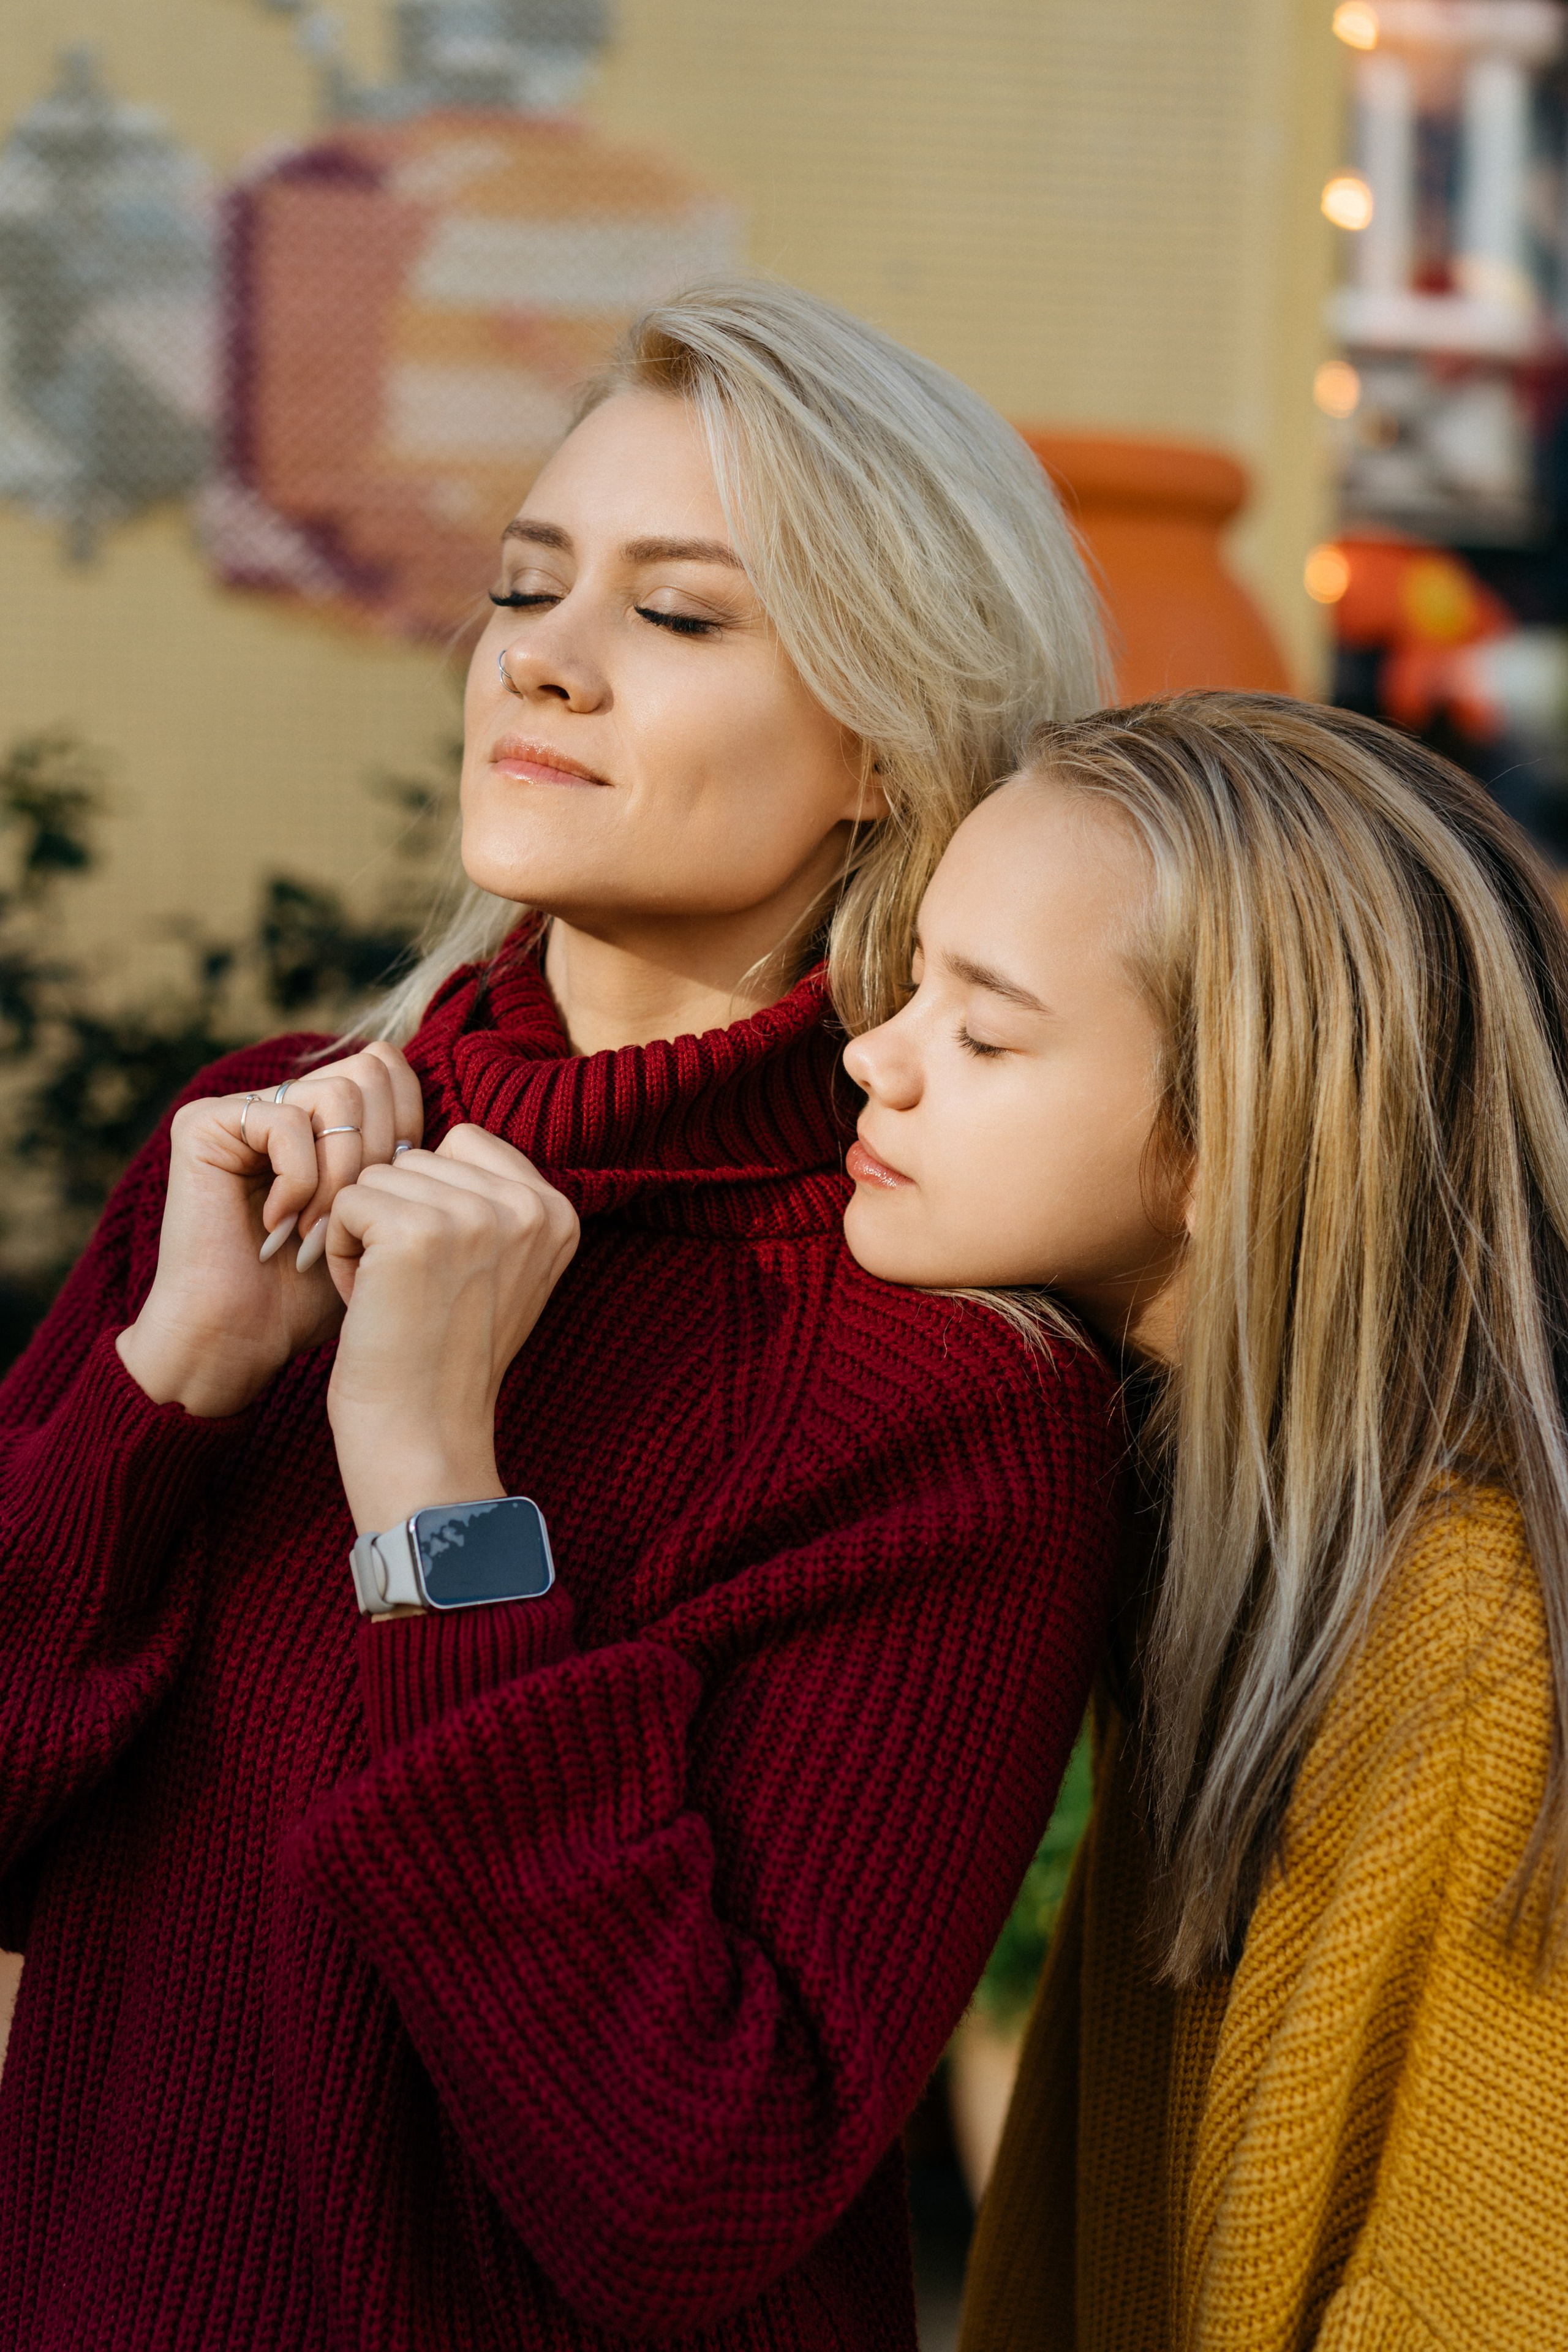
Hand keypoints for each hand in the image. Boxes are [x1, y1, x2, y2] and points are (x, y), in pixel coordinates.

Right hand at [117, 1044, 424, 1417]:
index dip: (410, 1128)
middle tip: (355, 1221)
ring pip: (338, 1095)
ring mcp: (243, 1107)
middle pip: (371, 1069)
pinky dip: (298, 1182)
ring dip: (341, 1175)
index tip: (395, 1201)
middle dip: (380, 1153)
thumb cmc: (317, 1295)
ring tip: (317, 1233)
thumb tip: (465, 1129)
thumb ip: (409, 1166)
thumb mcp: (383, 1224)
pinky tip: (279, 1227)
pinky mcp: (204, 1124)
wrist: (241, 1341)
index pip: (393, 1069)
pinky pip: (287, 1122)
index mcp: (327, 1115)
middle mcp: (284, 1098)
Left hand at [321, 1125, 579, 1532]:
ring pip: (380, 1176)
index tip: (442, 1268)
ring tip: (393, 1297)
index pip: (464, 1144)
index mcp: (557, 1211)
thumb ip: (489, 1203)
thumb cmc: (444, 1357)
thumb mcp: (498, 1271)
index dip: (431, 1199)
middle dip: (397, 1217)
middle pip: (419, 1158)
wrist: (424, 1437)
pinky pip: (348, 1201)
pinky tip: (367, 1301)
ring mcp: (475, 1215)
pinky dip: (342, 1251)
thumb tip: (440, 1139)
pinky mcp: (417, 1231)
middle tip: (414, 1291)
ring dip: (367, 1234)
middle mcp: (528, 1205)